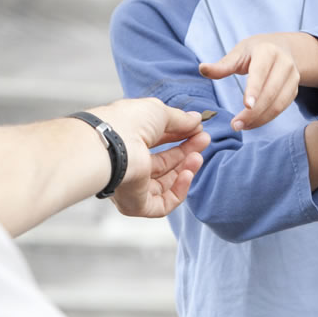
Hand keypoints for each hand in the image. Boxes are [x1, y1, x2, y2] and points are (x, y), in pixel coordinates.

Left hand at [90, 99, 209, 218]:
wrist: (112, 144)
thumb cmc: (128, 122)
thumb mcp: (159, 112)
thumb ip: (180, 119)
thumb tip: (197, 120)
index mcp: (128, 139)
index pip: (158, 141)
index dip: (180, 135)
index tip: (199, 130)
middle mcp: (128, 163)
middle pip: (164, 162)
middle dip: (186, 151)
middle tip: (204, 140)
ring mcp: (131, 185)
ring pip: (166, 183)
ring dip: (185, 169)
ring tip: (197, 157)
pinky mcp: (135, 204)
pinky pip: (162, 203)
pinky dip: (179, 190)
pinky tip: (187, 174)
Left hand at [199, 34, 299, 131]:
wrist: (282, 47)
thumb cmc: (255, 51)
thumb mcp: (239, 53)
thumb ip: (222, 65)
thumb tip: (202, 68)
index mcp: (267, 51)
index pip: (261, 72)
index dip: (255, 89)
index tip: (246, 106)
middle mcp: (284, 64)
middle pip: (271, 92)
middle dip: (254, 112)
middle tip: (235, 125)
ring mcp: (292, 77)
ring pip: (278, 103)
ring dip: (260, 119)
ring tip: (241, 127)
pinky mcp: (294, 90)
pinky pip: (281, 108)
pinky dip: (266, 119)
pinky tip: (251, 124)